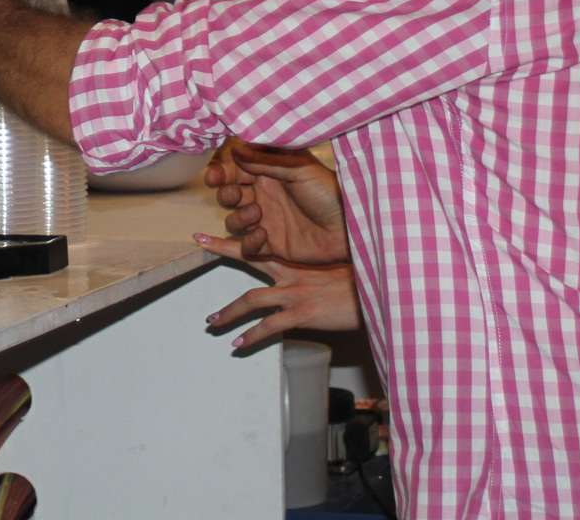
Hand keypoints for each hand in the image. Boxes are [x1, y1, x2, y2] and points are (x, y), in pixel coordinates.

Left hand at [196, 233, 362, 346]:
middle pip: (248, 261)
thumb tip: (302, 281)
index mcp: (297, 262)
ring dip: (228, 313)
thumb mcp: (333, 272)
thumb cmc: (360, 285)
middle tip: (199, 246)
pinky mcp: (304, 313)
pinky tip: (239, 344)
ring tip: (212, 322)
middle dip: (221, 255)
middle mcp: (292, 274)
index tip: (203, 235)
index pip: (258, 246)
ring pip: (252, 301)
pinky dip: (252, 336)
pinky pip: (271, 326)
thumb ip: (312, 274)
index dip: (229, 240)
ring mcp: (296, 293)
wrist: (380, 293)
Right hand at [205, 141, 349, 263]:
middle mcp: (265, 196)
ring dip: (239, 217)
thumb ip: (265, 161)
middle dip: (227, 195)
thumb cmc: (329, 192)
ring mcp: (267, 221)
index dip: (222, 173)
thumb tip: (235, 150)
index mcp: (270, 173)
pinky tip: (264, 235)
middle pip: (229, 195)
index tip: (215, 177)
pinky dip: (250, 241)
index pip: (236, 170)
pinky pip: (247, 246)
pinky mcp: (272, 246)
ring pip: (234, 220)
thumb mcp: (298, 168)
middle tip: (237, 195)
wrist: (349, 228)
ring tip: (258, 213)